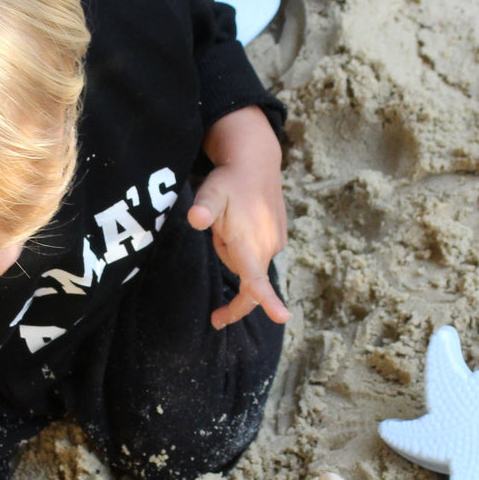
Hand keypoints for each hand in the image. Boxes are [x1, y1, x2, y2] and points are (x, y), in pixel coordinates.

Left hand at [188, 106, 290, 329]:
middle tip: (219, 227)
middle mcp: (268, 248)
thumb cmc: (230, 181)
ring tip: (230, 219)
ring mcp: (276, 243)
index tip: (282, 317)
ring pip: (248, 263)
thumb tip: (195, 218)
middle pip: (243, 276)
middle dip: (226, 256)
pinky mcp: (279, 238)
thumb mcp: (211, 192)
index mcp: (251, 245)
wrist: (256, 162)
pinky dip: (245, 243)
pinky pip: (256, 253)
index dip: (269, 301)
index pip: (258, 281)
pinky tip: (242, 219)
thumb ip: (204, 208)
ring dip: (234, 248)